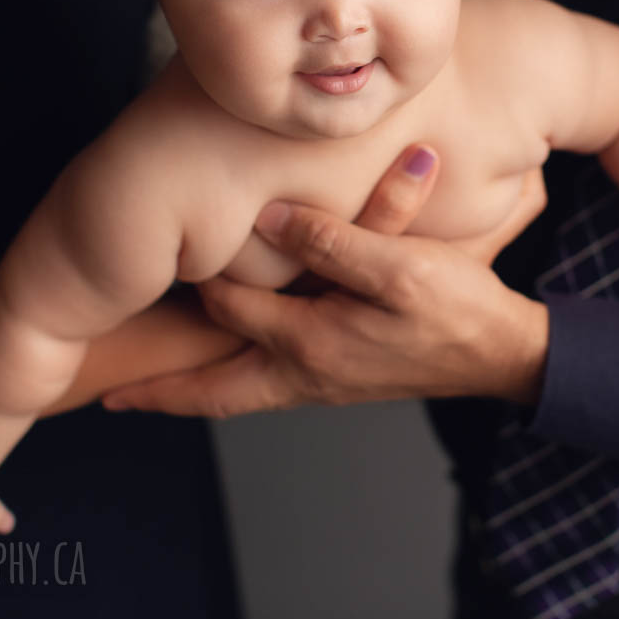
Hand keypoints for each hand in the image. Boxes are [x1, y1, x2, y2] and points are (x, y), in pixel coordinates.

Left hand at [100, 145, 549, 416]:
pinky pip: (271, 388)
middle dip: (163, 393)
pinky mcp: (345, 380)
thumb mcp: (399, 266)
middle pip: (215, 392)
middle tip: (113, 397)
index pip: (229, 308)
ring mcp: (326, 384)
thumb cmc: (458, 310)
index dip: (194, 280)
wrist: (506, 354)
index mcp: (311, 343)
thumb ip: (334, 241)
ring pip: (240, 396)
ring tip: (156, 392)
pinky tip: (236, 368)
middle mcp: (308, 373)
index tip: (154, 261)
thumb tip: (268, 221)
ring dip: (195, 394)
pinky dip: (236, 384)